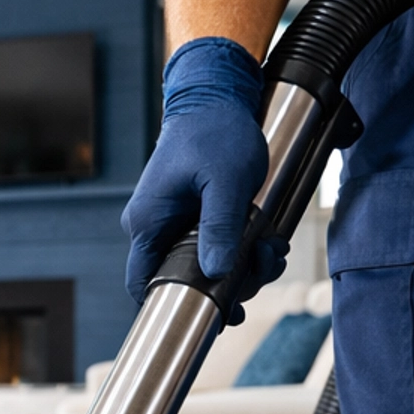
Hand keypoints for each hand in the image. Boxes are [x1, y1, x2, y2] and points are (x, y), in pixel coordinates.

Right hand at [121, 36, 279, 312]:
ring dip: (240, 266)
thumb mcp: (227, 182)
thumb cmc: (215, 130)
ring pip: (203, 263)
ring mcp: (172, 220)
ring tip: (270, 251)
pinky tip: (263, 242)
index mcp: (149, 221)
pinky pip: (211, 244)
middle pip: (182, 277)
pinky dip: (238, 248)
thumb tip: (216, 273)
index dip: (171, 306)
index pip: (143, 282)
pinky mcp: (191, 214)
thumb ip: (221, 228)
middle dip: (227, 282)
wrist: (216, 95)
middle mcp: (155, 225)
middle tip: (259, 273)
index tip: (209, 319)